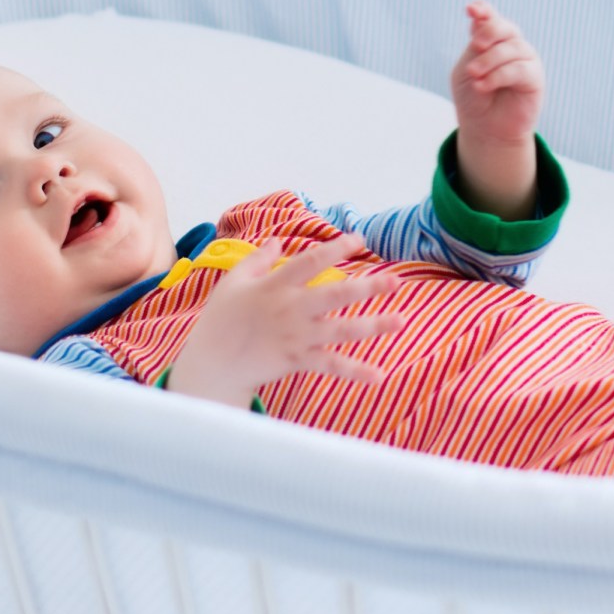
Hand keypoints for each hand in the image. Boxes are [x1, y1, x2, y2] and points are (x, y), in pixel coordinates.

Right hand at [165, 233, 403, 408]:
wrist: (211, 363)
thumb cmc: (220, 318)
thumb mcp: (233, 281)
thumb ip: (258, 258)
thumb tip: (279, 239)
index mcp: (275, 285)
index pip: (310, 262)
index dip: (336, 249)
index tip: (360, 238)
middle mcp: (290, 310)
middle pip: (334, 295)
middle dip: (367, 288)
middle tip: (396, 281)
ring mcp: (296, 337)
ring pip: (341, 331)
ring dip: (373, 326)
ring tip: (401, 321)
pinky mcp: (298, 361)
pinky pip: (331, 366)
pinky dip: (355, 372)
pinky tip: (379, 374)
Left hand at [449, 1, 542, 218]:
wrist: (485, 128)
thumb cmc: (473, 98)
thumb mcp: (466, 70)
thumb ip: (475, 48)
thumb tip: (480, 21)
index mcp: (491, 41)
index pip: (491, 18)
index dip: (484, 10)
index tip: (472, 10)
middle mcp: (511, 47)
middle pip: (505, 27)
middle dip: (490, 31)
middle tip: (475, 45)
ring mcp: (525, 60)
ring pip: (512, 48)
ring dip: (489, 60)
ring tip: (474, 76)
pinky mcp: (534, 79)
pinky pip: (520, 69)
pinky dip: (498, 75)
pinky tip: (482, 85)